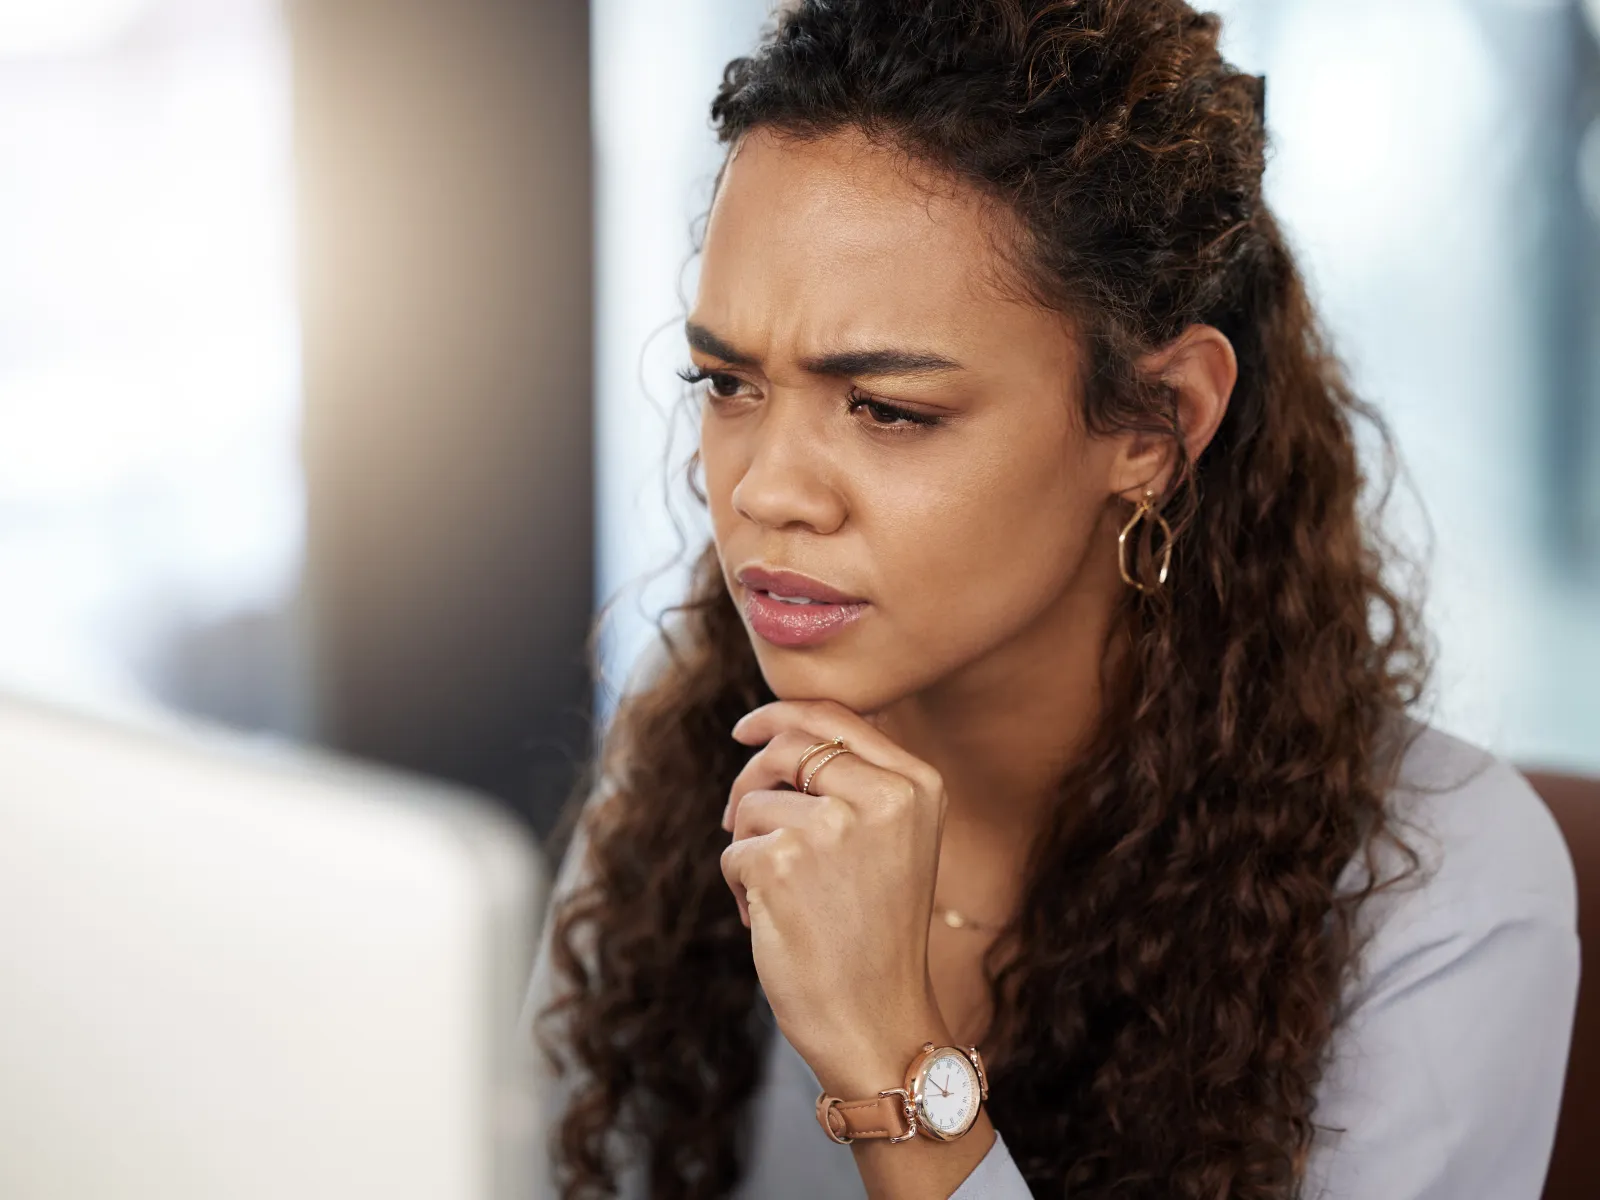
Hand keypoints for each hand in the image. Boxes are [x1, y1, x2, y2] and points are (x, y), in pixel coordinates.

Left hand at [720, 699, 953, 1097]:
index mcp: (917, 784)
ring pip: (754, 802)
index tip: (745, 729)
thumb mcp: (894, 842)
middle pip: (787, 747)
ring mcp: (832, 825)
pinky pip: (733, 850)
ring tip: (780, 896)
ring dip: (749, 847)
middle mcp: (882, 796)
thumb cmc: (876, 933)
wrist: (876, 1020)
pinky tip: (771, 921)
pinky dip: (738, 885)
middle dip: (750, 779)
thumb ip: (858, 781)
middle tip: (738, 820)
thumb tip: (781, 729)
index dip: (780, 715)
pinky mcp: (782, 860)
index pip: (836, 717)